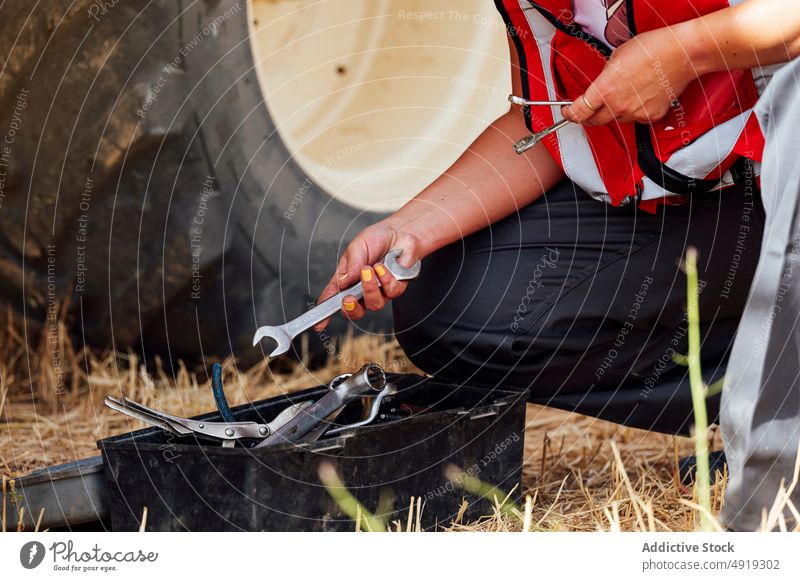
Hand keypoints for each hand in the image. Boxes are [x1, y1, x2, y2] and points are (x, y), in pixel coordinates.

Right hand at [313, 221, 423, 330]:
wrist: (400, 232)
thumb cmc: (376, 239)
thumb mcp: (357, 247)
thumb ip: (350, 265)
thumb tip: (343, 283)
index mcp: (347, 280)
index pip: (333, 299)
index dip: (325, 314)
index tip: (319, 324)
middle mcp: (362, 289)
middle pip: (354, 312)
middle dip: (350, 308)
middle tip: (348, 298)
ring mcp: (380, 291)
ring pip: (374, 304)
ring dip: (369, 288)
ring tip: (369, 270)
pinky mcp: (396, 288)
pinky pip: (391, 292)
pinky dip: (386, 278)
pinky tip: (384, 266)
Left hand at [562, 27, 697, 125]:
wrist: (681, 54)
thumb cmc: (652, 49)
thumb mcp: (616, 58)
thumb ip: (604, 77)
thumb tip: (600, 87)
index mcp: (605, 90)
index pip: (579, 112)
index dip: (569, 114)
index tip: (567, 113)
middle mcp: (618, 106)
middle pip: (594, 121)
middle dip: (589, 116)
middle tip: (590, 108)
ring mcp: (635, 113)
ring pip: (616, 119)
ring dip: (615, 111)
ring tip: (628, 91)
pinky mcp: (650, 117)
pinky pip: (635, 118)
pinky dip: (635, 111)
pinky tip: (642, 95)